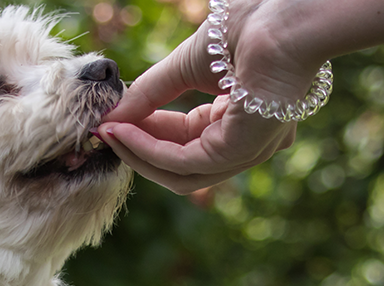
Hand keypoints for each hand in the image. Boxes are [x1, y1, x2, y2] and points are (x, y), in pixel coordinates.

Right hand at [98, 3, 312, 194]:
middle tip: (102, 133)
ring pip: (180, 173)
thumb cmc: (247, 28)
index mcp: (238, 120)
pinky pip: (184, 162)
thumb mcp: (186, 65)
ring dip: (137, 153)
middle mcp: (248, 143)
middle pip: (180, 164)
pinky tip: (124, 132)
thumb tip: (112, 117)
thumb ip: (151, 93)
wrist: (281, 16)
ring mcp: (249, 152)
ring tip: (108, 131)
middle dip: (137, 150)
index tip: (108, 125)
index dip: (143, 135)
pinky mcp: (242, 151)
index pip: (184, 141)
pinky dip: (149, 151)